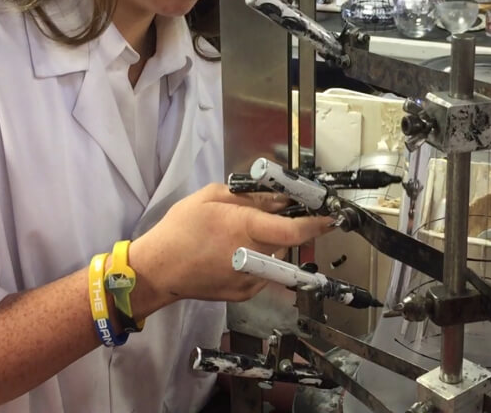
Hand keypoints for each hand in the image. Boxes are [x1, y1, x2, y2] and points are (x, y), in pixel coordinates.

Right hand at [128, 184, 333, 309]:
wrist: (158, 270)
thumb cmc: (181, 228)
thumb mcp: (212, 197)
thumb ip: (249, 197)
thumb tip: (279, 199)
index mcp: (246, 228)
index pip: (295, 230)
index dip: (317, 224)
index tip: (332, 218)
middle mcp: (254, 256)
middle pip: (288, 242)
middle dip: (286, 229)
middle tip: (270, 219)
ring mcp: (250, 279)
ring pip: (277, 258)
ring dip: (271, 245)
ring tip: (242, 238)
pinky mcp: (245, 293)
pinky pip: (264, 273)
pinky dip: (258, 261)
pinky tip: (233, 255)